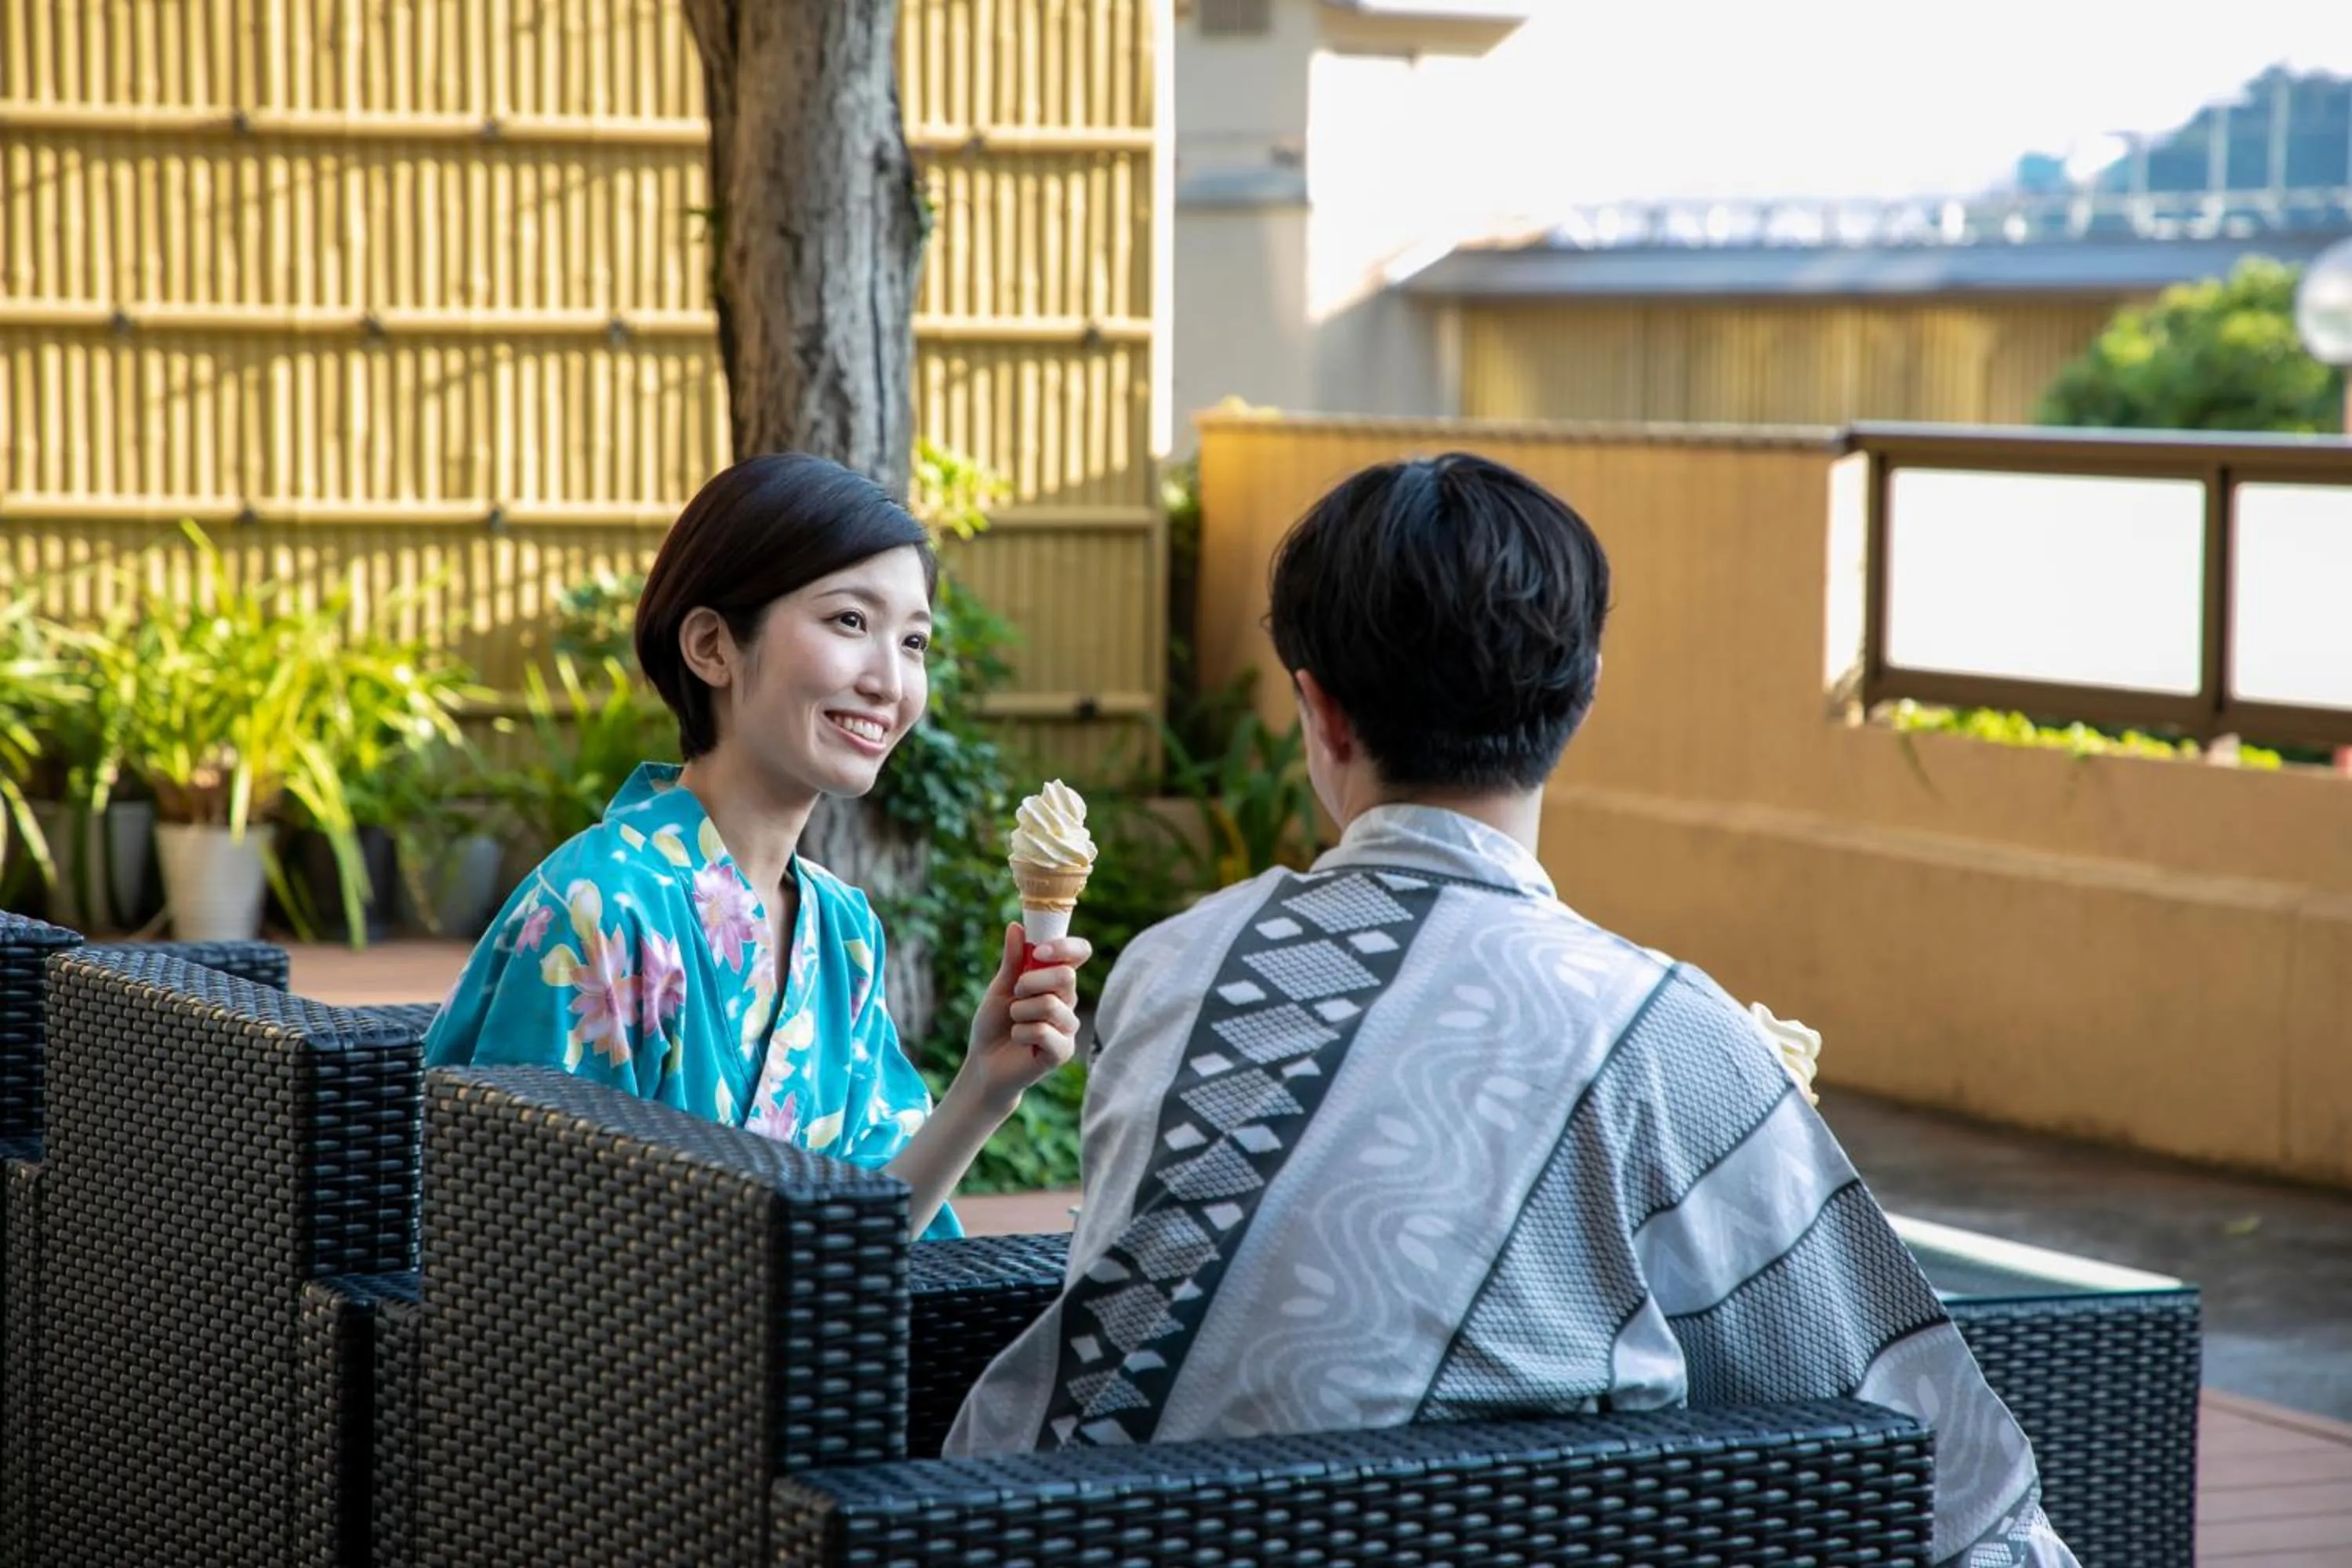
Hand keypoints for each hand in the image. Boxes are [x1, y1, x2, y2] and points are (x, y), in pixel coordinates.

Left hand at [959, 922, 1092, 1115]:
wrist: (984, 1063)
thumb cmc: (995, 1024)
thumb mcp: (1000, 987)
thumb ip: (1013, 960)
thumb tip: (1016, 927)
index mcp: (1056, 981)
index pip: (1080, 953)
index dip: (1064, 947)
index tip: (1038, 952)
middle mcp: (1068, 1001)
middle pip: (1066, 976)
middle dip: (1031, 981)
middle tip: (1016, 994)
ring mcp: (1068, 1027)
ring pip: (1051, 1005)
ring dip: (1020, 1012)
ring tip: (1014, 1022)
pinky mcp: (1063, 1051)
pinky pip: (1044, 1031)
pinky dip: (1021, 1033)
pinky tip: (1019, 1040)